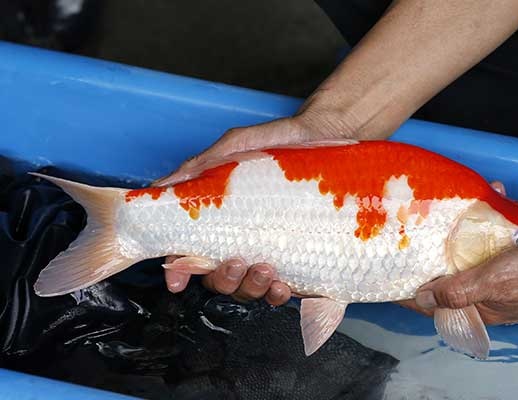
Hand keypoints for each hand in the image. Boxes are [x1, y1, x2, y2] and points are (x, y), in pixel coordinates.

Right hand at [155, 113, 352, 303]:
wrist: (326, 136)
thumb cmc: (279, 143)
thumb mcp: (235, 146)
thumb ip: (200, 166)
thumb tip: (162, 186)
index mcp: (223, 220)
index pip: (192, 253)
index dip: (180, 271)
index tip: (176, 281)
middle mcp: (244, 240)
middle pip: (219, 278)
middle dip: (223, 280)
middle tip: (235, 262)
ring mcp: (270, 252)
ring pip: (249, 288)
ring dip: (251, 287)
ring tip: (265, 269)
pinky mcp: (299, 259)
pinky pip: (285, 290)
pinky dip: (280, 295)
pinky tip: (284, 285)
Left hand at [399, 182, 517, 323]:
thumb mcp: (493, 282)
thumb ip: (456, 290)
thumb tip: (420, 298)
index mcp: (479, 305)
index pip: (434, 303)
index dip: (411, 289)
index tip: (391, 272)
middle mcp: (491, 291)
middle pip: (457, 266)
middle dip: (447, 239)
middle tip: (435, 215)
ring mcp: (510, 273)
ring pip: (486, 243)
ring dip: (487, 216)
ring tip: (492, 191)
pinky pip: (515, 232)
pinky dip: (517, 212)